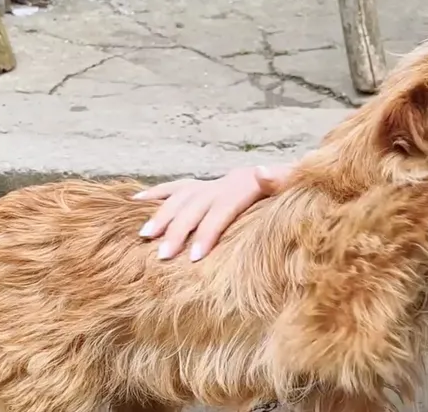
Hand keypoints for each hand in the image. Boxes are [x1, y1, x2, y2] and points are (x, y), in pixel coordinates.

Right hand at [133, 164, 292, 261]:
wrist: (286, 175)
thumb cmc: (291, 188)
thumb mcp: (293, 184)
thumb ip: (280, 180)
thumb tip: (261, 171)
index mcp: (244, 188)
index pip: (221, 212)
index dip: (208, 233)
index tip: (194, 256)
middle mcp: (222, 185)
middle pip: (195, 208)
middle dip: (178, 231)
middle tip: (163, 256)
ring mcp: (210, 185)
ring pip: (180, 198)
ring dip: (161, 216)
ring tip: (145, 236)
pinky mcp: (203, 186)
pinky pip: (176, 187)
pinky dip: (155, 193)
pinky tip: (135, 201)